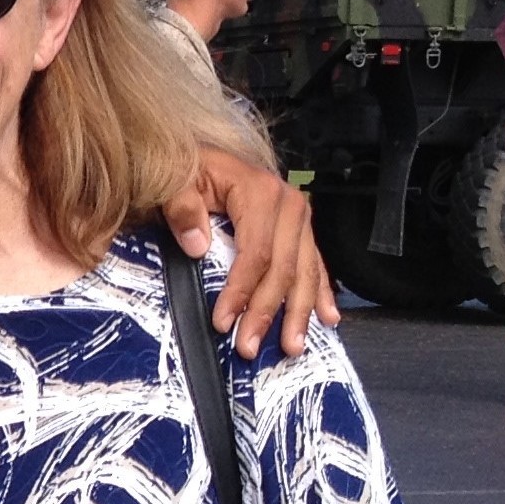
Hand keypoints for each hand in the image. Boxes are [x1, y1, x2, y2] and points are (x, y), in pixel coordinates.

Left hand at [165, 150, 337, 360]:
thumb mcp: (177, 180)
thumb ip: (182, 208)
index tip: (223, 322)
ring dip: (299, 313)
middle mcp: (289, 205)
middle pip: (284, 268)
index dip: (241, 291)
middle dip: (268, 312)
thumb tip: (197, 246)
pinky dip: (321, 293)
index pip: (255, 253)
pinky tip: (328, 318)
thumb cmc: (190, 170)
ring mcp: (299, 218)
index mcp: (260, 192)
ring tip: (292, 345)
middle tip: (250, 346)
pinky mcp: (301, 229)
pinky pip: (315, 264)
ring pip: (305, 272)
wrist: (205, 157)